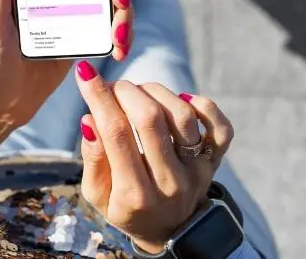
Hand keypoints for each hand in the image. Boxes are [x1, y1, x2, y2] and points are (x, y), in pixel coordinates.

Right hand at [75, 61, 234, 253]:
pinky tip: (180, 100)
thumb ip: (93, 159)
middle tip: (115, 87)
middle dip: (126, 91)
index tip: (86, 73)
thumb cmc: (127, 207)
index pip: (116, 133)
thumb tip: (90, 119)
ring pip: (182, 115)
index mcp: (134, 194)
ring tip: (140, 93)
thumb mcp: (98, 195)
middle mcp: (170, 182)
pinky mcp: (215, 161)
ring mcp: (197, 171)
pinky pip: (220, 126)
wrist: (170, 231)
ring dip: (156, 91)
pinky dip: (202, 104)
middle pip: (150, 119)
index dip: (99, 97)